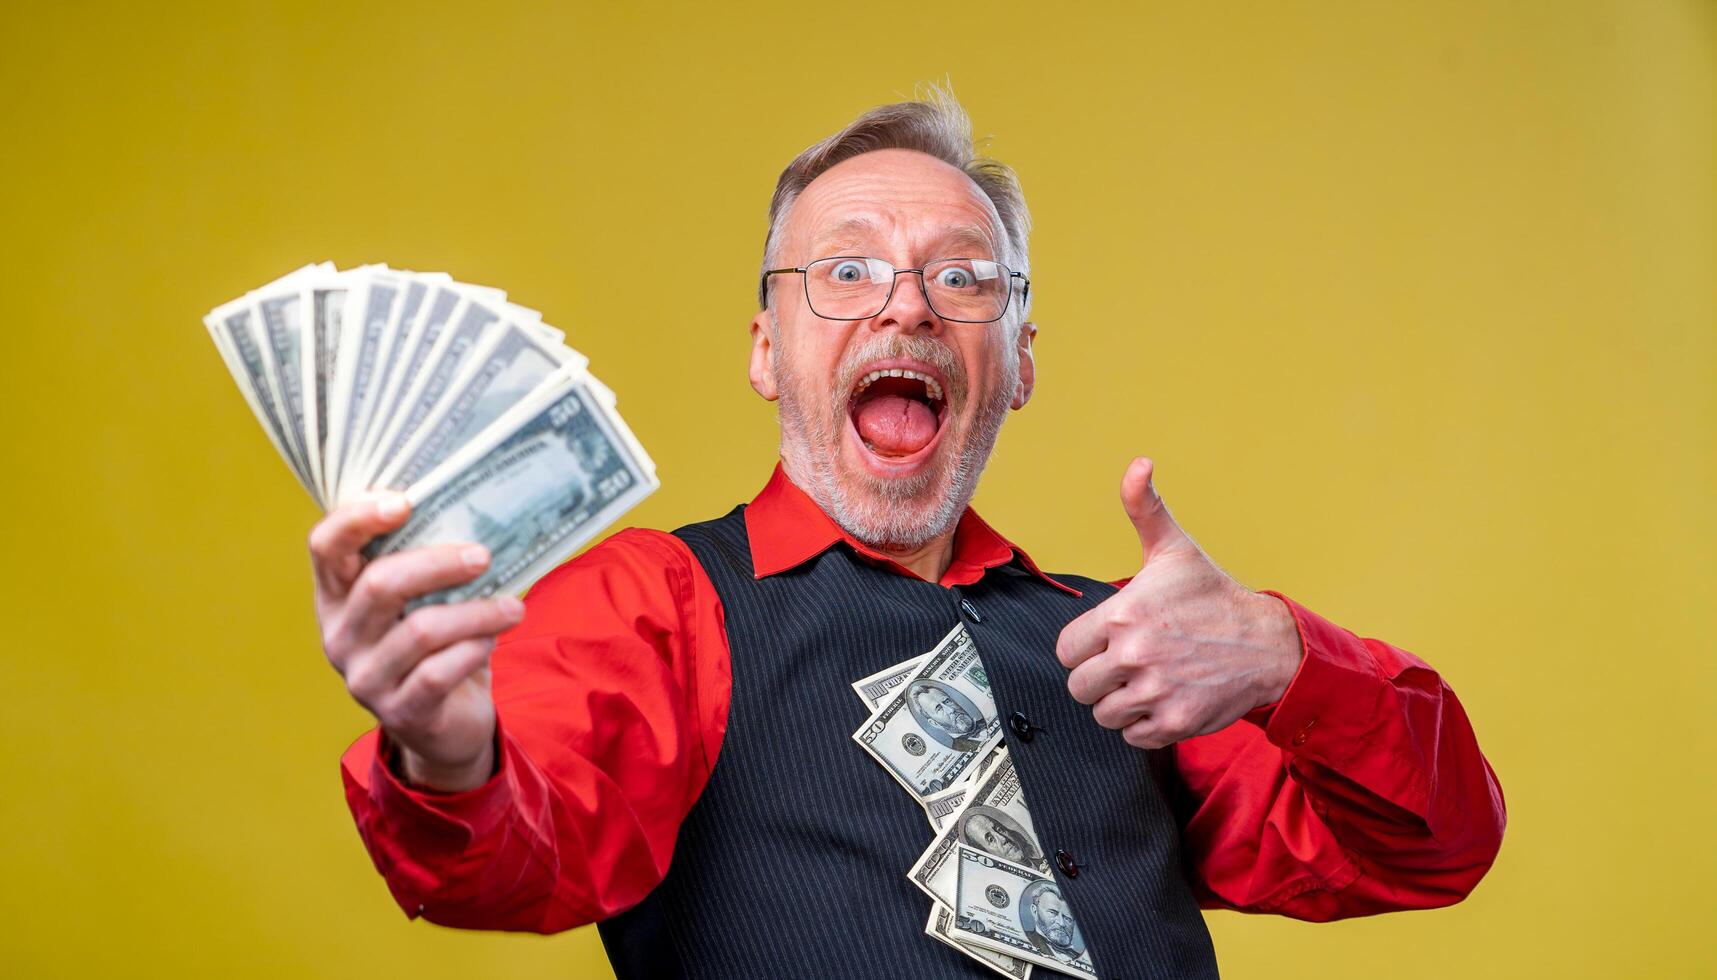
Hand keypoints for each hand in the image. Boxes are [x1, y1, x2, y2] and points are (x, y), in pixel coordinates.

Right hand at [309, 494, 525, 790]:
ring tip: (511, 606)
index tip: (404, 501)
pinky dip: (474, 649)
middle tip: (483, 555)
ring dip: (475, 612)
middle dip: (439, 564)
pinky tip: (493, 639)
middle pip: (380, 584)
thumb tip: (472, 503)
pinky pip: (439, 672)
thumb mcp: (418, 600)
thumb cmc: (435, 644)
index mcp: (336, 597)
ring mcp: (365, 678)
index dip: (357, 518)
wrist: (444, 724)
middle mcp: (340, 636)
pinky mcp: (400, 711)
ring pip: (420, 630)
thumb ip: (422, 559)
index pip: (325, 546)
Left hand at [1055, 458, 1302, 748]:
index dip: (1083, 647)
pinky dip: (1143, 725)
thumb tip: (1139, 465)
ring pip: (1103, 714)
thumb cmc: (1213, 595)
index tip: (1108, 640)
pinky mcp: (1174, 723)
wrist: (1268, 643)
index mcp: (1124, 614)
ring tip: (1146, 681)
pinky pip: (1132, 736)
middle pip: (1079, 686)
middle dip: (1098, 677)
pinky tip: (1162, 700)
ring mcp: (1154, 692)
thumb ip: (1144, 508)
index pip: (1067, 649)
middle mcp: (1134, 655)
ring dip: (1120, 702)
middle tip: (1126, 664)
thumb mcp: (1174, 549)